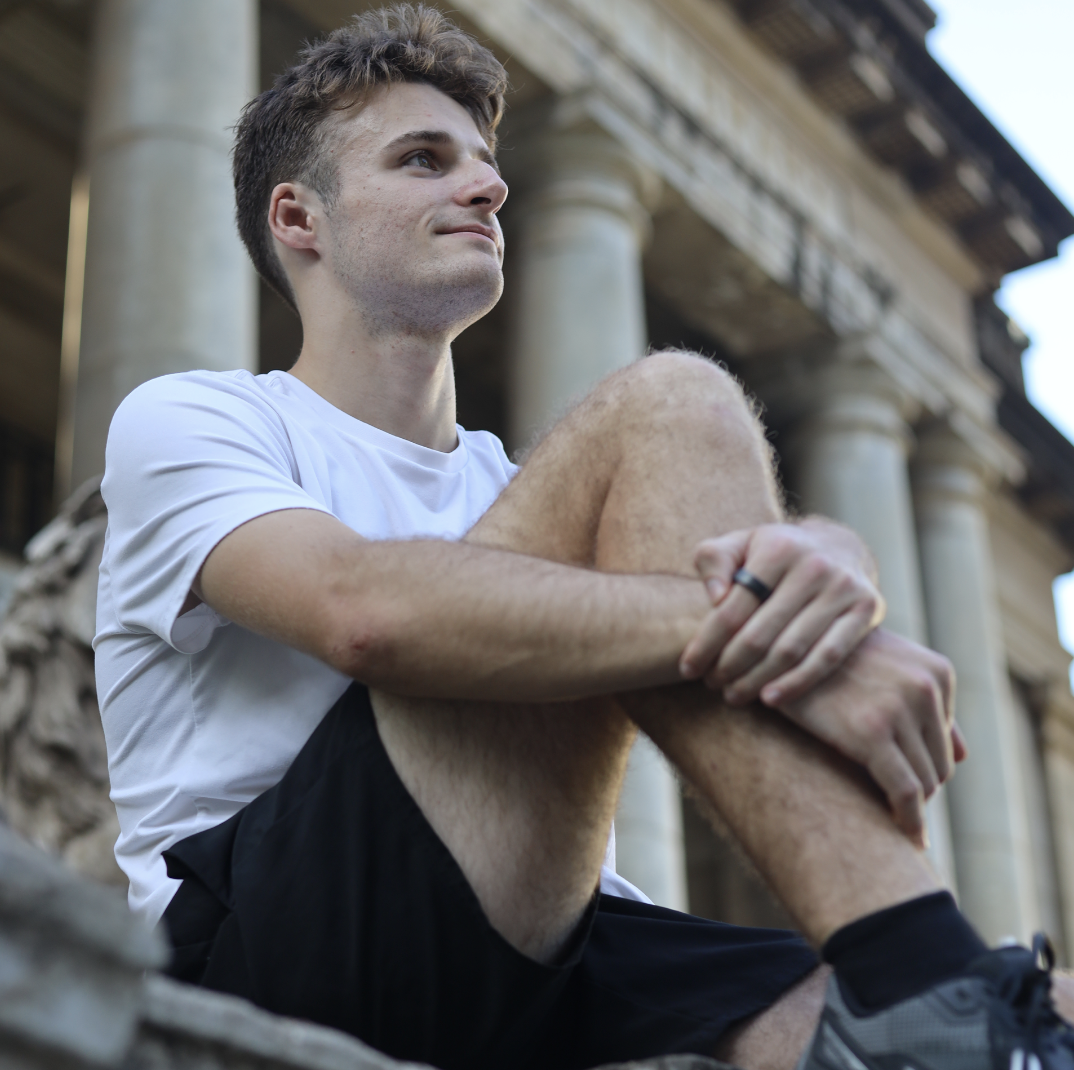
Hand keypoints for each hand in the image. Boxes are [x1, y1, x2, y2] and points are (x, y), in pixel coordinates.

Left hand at [679, 519, 884, 705]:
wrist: (839, 545)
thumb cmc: (774, 551)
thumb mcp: (738, 543)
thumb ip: (713, 561)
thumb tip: (714, 597)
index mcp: (778, 548)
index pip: (733, 607)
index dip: (706, 642)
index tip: (687, 668)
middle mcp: (814, 566)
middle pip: (761, 633)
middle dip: (729, 665)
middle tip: (711, 685)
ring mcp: (843, 589)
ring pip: (792, 650)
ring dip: (757, 680)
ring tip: (733, 695)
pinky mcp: (867, 610)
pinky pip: (828, 657)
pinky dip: (797, 683)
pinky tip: (770, 699)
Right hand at [778, 628, 964, 845]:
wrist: (773, 653)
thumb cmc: (826, 664)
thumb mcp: (883, 668)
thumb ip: (926, 706)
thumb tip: (964, 755)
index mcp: (936, 671)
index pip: (945, 739)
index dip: (922, 763)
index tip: (900, 781)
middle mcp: (924, 686)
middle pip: (940, 763)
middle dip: (917, 786)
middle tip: (889, 804)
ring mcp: (897, 708)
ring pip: (926, 782)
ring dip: (910, 805)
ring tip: (887, 817)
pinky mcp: (870, 733)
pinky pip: (905, 792)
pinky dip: (910, 821)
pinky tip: (908, 837)